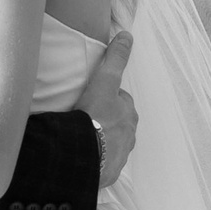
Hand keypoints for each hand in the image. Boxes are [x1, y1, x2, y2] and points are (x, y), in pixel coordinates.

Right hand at [76, 28, 136, 187]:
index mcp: (129, 116)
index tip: (94, 99)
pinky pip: (102, 164)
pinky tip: (81, 156)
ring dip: (101, 140)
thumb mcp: (104, 83)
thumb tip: (127, 35)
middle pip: (118, 124)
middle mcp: (129, 137)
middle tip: (85, 117)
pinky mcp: (107, 173)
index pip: (120, 102)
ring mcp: (119, 157)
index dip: (108, 98)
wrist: (83, 155)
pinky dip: (95, 160)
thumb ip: (115, 59)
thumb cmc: (94, 117)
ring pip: (111, 144)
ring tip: (81, 138)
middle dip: (107, 120)